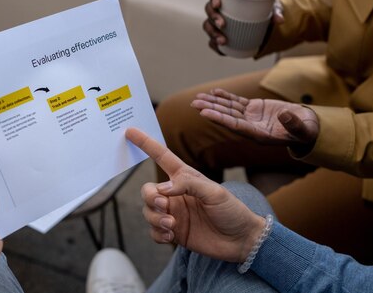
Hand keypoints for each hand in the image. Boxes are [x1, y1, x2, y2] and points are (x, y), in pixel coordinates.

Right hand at [126, 128, 265, 262]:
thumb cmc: (232, 211)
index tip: (130, 132)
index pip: (161, 157)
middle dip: (150, 197)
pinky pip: (153, 231)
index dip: (146, 144)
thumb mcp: (215, 192)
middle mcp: (175, 195)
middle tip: (164, 205)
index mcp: (185, 178)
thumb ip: (188, 185)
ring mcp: (173, 213)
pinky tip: (171, 235)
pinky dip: (158, 233)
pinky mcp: (173, 232)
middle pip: (147, 190)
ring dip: (155, 218)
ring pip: (148, 211)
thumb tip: (163, 189)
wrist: (242, 240)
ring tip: (172, 224)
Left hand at [191, 88, 318, 149]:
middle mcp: (251, 127)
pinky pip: (237, 102)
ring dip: (213, 103)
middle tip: (194, 104)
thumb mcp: (303, 129)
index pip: (235, 126)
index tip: (205, 113)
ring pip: (228, 109)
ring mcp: (251, 117)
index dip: (220, 119)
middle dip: (210, 110)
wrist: (307, 127)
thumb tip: (285, 115)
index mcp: (259, 135)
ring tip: (197, 98)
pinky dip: (225, 97)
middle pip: (227, 117)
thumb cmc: (305, 131)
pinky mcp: (254, 108)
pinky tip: (214, 91)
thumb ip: (293, 124)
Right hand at [203, 0, 284, 54]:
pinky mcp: (219, 35)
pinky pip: (212, 40)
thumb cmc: (262, 9)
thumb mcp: (271, 6)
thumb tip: (280, 20)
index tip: (218, 3)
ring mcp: (216, 22)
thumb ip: (275, 10)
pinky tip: (220, 48)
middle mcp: (219, 7)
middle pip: (209, 9)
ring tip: (222, 40)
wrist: (262, 24)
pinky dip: (215, 45)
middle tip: (223, 24)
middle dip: (213, 17)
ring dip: (213, 32)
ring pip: (208, 25)